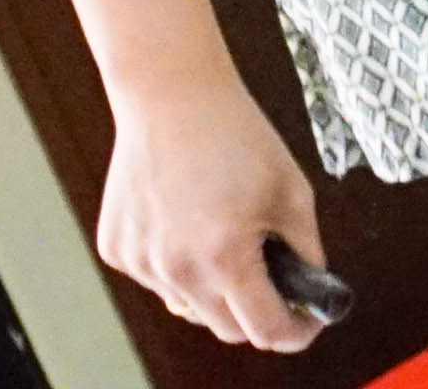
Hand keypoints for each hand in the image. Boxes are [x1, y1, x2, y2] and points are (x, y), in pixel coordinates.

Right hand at [98, 72, 331, 351]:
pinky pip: (159, 277)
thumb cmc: (237, 136)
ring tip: (227, 234)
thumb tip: (310, 292)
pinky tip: (189, 220)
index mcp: (225, 256)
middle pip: (227, 328)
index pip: (265, 330)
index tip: (308, 323)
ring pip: (191, 305)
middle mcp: (176, 268)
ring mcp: (141, 262)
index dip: (296, 332)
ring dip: (216, 288)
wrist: (172, 95)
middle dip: (258, 313)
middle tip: (277, 283)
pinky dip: (180, 265)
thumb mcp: (292, 192)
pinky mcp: (117, 250)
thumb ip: (306, 252)